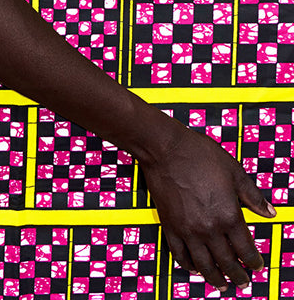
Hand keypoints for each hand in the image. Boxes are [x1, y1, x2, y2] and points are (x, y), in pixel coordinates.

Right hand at [138, 120, 275, 290]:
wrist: (165, 147)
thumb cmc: (197, 154)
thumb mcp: (234, 171)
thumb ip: (253, 195)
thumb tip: (268, 211)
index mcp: (228, 215)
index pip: (246, 249)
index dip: (254, 261)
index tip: (257, 265)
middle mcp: (209, 227)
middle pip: (227, 263)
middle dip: (238, 276)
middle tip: (243, 281)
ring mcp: (188, 229)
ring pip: (204, 265)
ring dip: (215, 279)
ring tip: (221, 285)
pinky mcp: (170, 226)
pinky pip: (180, 255)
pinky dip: (188, 266)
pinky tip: (194, 267)